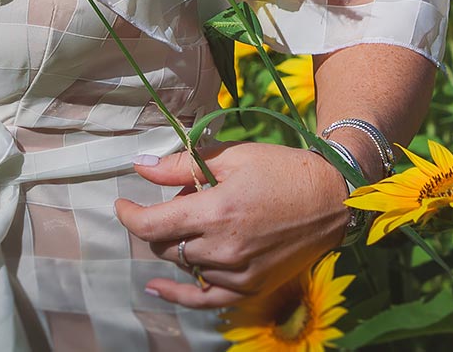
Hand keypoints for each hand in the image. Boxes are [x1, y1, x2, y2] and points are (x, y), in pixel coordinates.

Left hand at [113, 140, 350, 309]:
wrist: (331, 199)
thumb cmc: (282, 170)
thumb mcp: (232, 156)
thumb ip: (180, 165)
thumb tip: (140, 167)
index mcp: (216, 212)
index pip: (151, 224)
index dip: (128, 214)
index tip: (121, 203)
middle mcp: (223, 248)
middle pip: (165, 245)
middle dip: (160, 223)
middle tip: (183, 199)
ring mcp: (237, 273)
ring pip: (183, 265)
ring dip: (178, 244)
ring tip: (202, 219)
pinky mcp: (250, 287)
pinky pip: (204, 298)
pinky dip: (179, 293)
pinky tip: (158, 287)